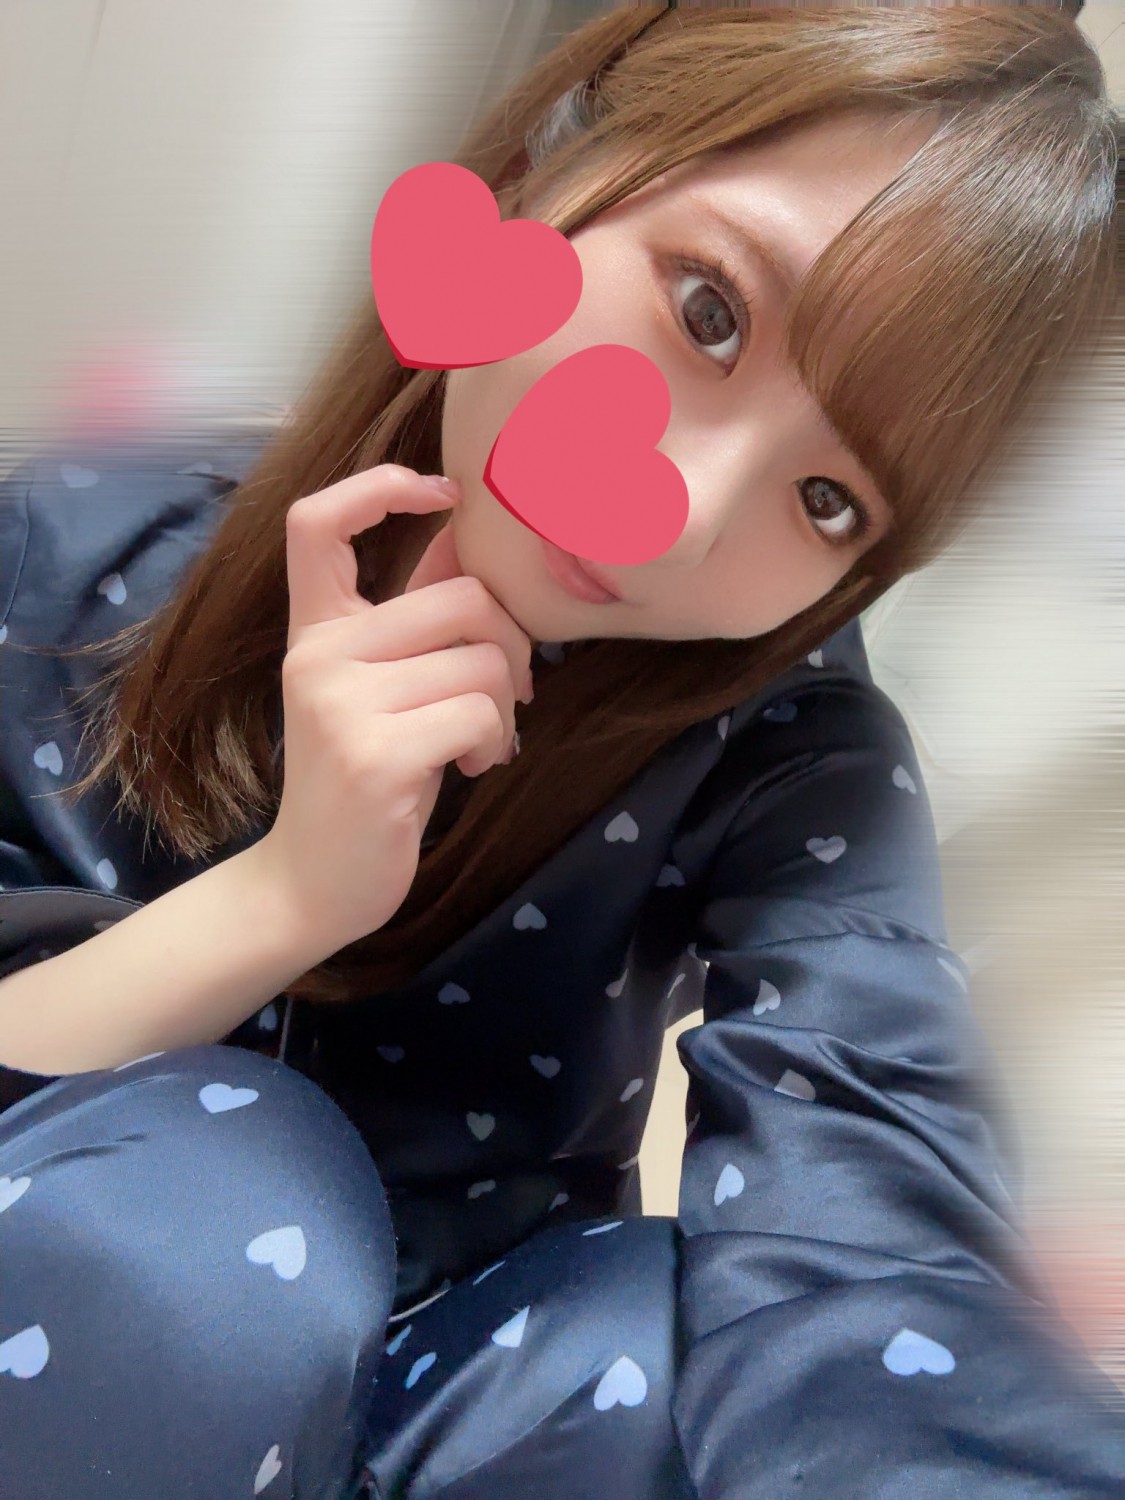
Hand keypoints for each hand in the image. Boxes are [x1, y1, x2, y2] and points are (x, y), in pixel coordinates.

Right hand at [256, 464, 532, 953]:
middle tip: (505, 695)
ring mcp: (341, 705)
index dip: (382, 486)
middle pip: (462, 595)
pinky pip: (480, 713)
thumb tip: (467, 539)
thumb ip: (413, 624)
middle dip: (511, 644)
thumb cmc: (360, 782)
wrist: (312, 883)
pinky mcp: (375, 755)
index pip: (317, 523)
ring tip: (478, 745)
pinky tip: (470, 770)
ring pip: (484, 661)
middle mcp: (318, 656)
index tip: (445, 494)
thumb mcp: (377, 692)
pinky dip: (495, 743)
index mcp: (315, 632)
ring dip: (505, 709)